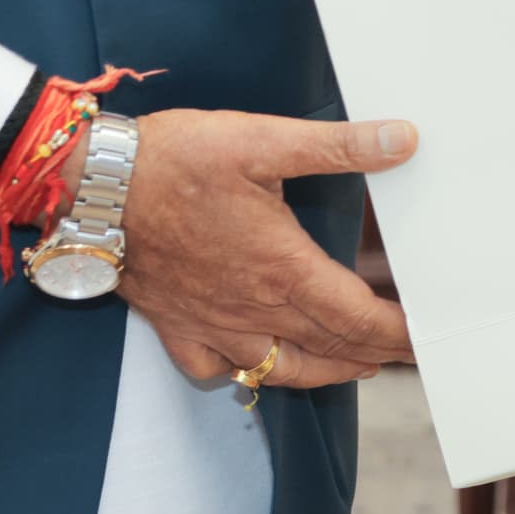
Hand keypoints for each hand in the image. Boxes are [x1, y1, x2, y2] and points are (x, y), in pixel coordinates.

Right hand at [115, 108, 417, 392]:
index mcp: (282, 268)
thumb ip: (337, 145)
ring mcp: (212, 324)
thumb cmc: (172, 160)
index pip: (358, 317)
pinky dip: (248, 373)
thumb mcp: (261, 140)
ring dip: (327, 370)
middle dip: (376, 353)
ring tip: (357, 366)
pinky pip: (217, 369)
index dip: (397, 332)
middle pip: (330, 347)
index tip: (425, 337)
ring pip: (282, 368)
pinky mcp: (175, 325)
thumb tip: (402, 140)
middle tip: (408, 354)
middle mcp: (252, 308)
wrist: (88, 186)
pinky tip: (259, 363)